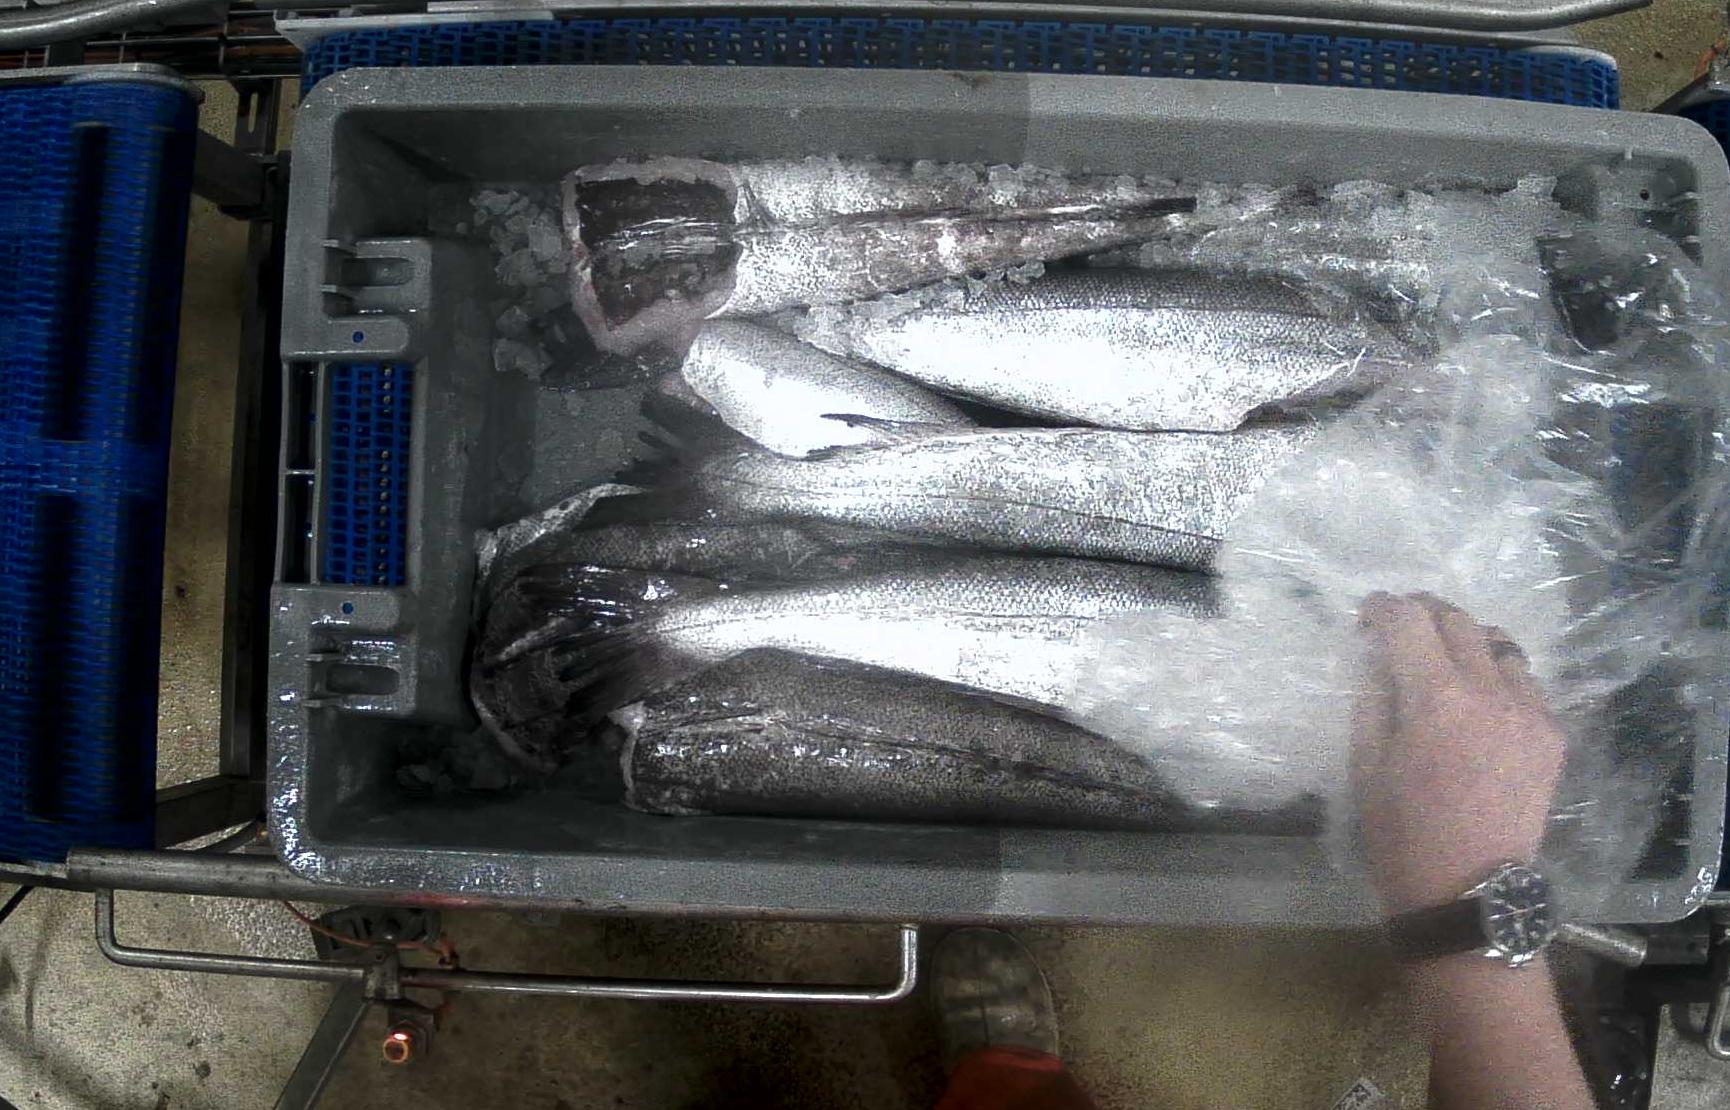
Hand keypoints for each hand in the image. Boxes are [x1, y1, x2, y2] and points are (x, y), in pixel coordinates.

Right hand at [1353, 592, 1566, 915]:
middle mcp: (1488, 692)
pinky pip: (1524, 681)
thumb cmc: (1402, 834)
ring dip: (1464, 639)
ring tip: (1443, 659)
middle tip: (1400, 627)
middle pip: (1457, 620)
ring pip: (1497, 644)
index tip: (1367, 614)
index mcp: (1434, 699)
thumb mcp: (1365, 764)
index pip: (1408, 621)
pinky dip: (1496, 673)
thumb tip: (1378, 655)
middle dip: (1423, 612)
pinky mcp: (1551, 734)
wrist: (1469, 892)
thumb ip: (1372, 698)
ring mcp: (1528, 711)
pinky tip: (1478, 698)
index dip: (1382, 607)